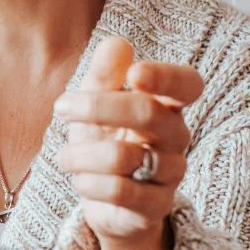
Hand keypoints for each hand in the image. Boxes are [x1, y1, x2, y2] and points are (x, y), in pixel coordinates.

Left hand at [54, 36, 202, 249]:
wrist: (106, 201)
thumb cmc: (105, 141)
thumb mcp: (96, 104)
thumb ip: (105, 75)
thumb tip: (117, 43)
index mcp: (167, 105)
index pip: (188, 84)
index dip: (166, 76)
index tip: (134, 74)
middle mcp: (176, 138)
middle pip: (148, 113)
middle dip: (97, 107)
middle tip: (61, 107)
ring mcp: (169, 174)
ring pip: (124, 156)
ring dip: (81, 154)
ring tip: (66, 156)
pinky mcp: (155, 206)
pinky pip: (120, 191)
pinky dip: (89, 183)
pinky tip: (80, 179)